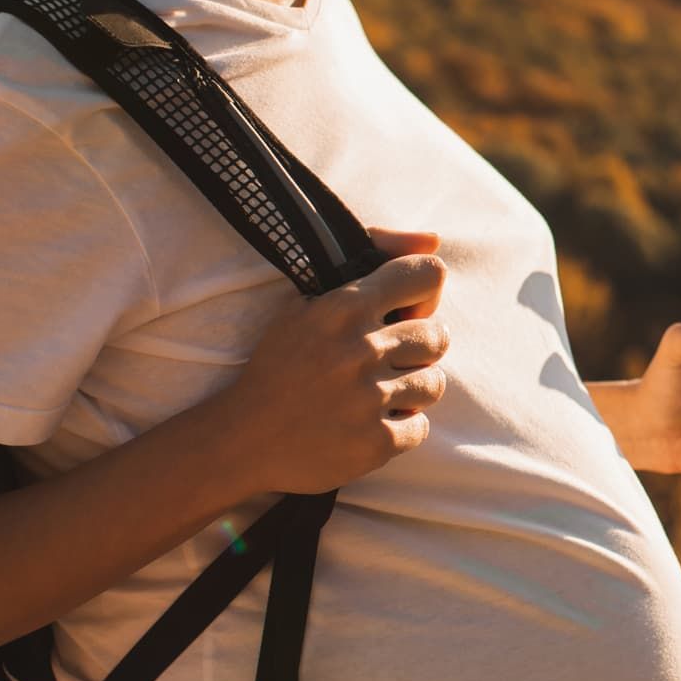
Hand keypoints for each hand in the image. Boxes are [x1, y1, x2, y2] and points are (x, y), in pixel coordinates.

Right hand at [209, 227, 449, 497]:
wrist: (242, 438)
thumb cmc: (279, 366)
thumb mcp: (307, 305)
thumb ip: (370, 265)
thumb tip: (433, 238)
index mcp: (344, 307)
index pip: (428, 275)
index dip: (424, 294)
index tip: (405, 312)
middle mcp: (361, 349)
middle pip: (437, 336)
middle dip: (419, 348)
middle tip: (390, 360)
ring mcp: (369, 398)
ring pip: (434, 383)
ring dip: (412, 389)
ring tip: (378, 394)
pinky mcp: (374, 442)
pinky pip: (420, 426)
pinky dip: (401, 428)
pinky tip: (369, 424)